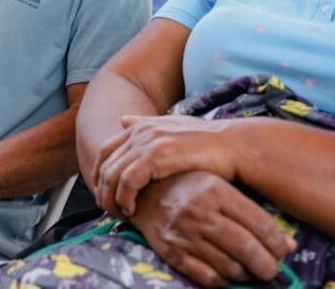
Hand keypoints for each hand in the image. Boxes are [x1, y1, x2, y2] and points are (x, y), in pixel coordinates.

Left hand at [94, 114, 239, 217]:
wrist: (234, 147)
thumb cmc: (208, 144)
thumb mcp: (173, 130)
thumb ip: (146, 125)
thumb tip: (122, 119)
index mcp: (141, 125)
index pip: (104, 150)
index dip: (100, 174)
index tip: (106, 195)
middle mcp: (140, 130)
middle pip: (103, 163)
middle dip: (102, 190)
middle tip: (109, 211)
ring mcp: (147, 141)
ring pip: (111, 174)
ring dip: (111, 198)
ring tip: (120, 215)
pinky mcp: (156, 155)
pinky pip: (127, 181)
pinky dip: (124, 198)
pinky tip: (132, 211)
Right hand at [130, 172, 294, 286]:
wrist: (143, 190)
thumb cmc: (188, 185)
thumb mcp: (218, 184)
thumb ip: (250, 210)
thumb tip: (288, 244)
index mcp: (216, 190)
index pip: (260, 224)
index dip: (278, 243)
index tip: (285, 249)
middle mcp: (201, 212)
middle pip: (247, 249)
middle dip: (267, 265)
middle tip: (272, 268)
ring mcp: (185, 234)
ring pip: (230, 267)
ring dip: (246, 274)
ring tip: (250, 269)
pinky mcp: (172, 252)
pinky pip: (207, 278)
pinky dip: (223, 281)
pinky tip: (226, 272)